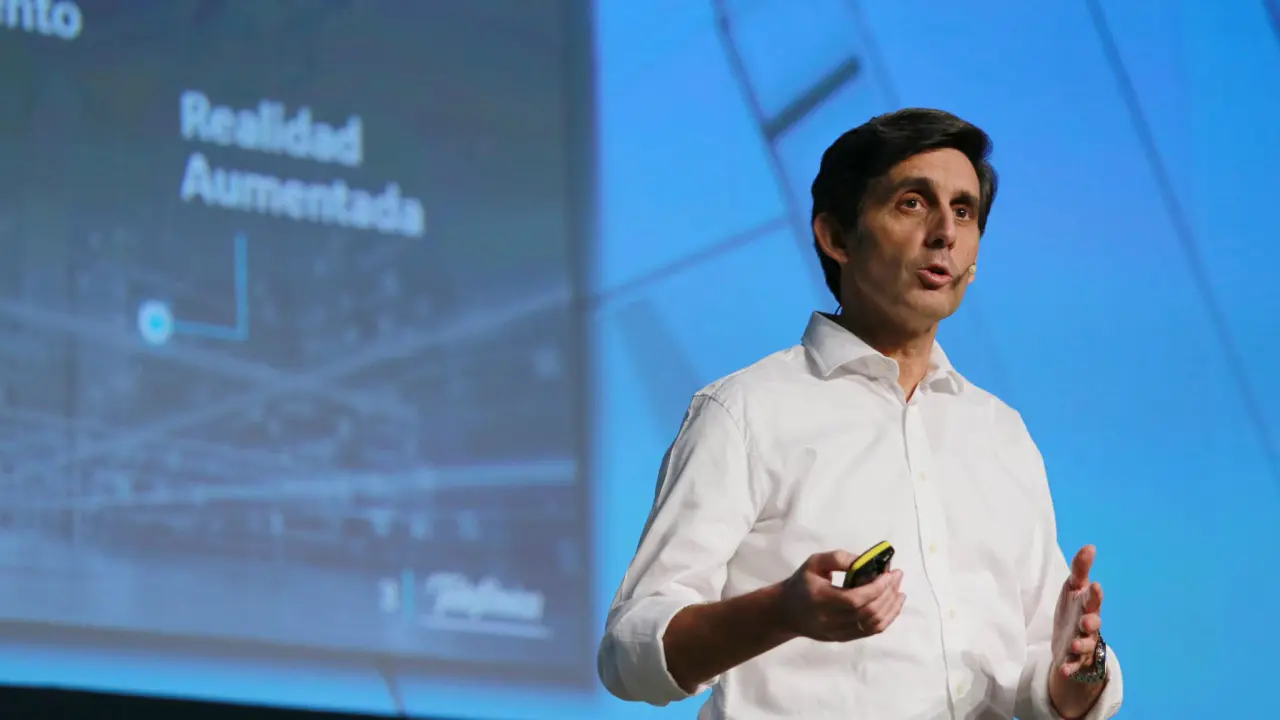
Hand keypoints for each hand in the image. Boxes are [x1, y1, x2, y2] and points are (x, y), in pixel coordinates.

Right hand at [777, 550, 904, 641]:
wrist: (786, 612)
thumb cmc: (802, 582)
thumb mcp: (814, 562)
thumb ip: (839, 558)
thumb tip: (867, 561)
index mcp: (821, 598)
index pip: (855, 599)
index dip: (877, 588)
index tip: (889, 573)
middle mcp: (829, 620)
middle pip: (868, 612)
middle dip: (888, 593)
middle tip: (897, 576)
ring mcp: (837, 633)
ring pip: (873, 625)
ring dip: (891, 607)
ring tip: (899, 590)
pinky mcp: (843, 638)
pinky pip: (870, 632)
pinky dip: (886, 618)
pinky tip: (893, 605)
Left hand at [1052, 545, 1104, 676]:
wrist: (1070, 640)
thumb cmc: (1074, 609)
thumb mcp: (1074, 588)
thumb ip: (1080, 569)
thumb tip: (1090, 546)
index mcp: (1088, 606)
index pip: (1093, 599)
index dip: (1094, 594)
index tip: (1095, 586)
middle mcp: (1088, 625)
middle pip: (1093, 623)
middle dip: (1091, 622)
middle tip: (1086, 621)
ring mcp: (1082, 643)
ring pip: (1085, 645)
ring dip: (1080, 645)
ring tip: (1074, 645)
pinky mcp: (1074, 659)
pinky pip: (1073, 665)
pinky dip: (1069, 668)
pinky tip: (1063, 670)